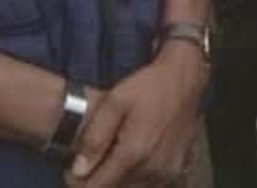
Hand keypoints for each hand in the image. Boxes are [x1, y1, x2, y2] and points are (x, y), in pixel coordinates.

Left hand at [66, 45, 207, 186]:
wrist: (184, 79)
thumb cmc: (147, 86)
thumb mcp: (114, 102)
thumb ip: (95, 137)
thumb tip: (79, 169)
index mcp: (134, 153)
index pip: (99, 186)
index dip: (80, 182)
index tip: (73, 170)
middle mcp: (153, 169)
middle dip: (99, 179)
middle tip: (91, 160)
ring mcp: (168, 171)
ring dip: (119, 180)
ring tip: (112, 158)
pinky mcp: (178, 168)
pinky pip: (152, 184)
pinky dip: (139, 178)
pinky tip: (135, 161)